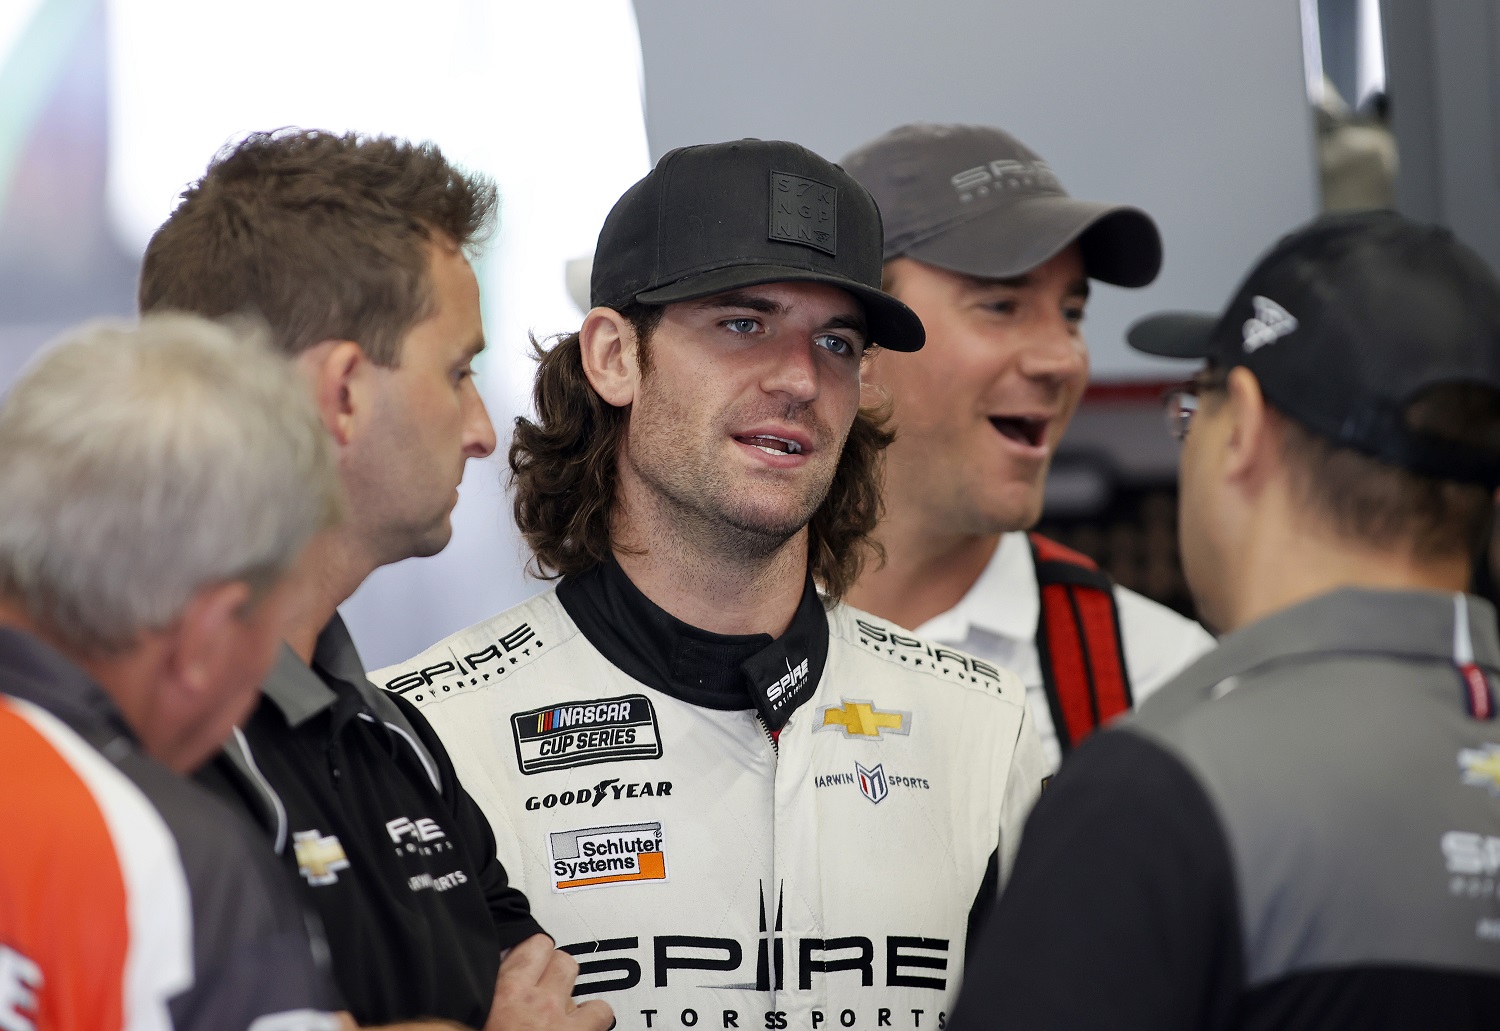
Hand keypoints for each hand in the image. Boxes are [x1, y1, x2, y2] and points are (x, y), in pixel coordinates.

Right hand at [485, 934, 612, 1030]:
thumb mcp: (473, 1022)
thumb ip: (482, 1000)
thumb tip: (469, 995)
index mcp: (501, 994)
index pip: (523, 945)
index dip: (525, 951)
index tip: (522, 958)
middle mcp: (533, 999)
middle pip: (549, 950)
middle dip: (545, 961)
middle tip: (539, 980)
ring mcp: (559, 1014)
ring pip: (573, 972)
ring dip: (566, 982)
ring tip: (558, 998)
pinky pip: (601, 1010)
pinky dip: (594, 1014)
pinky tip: (583, 1022)